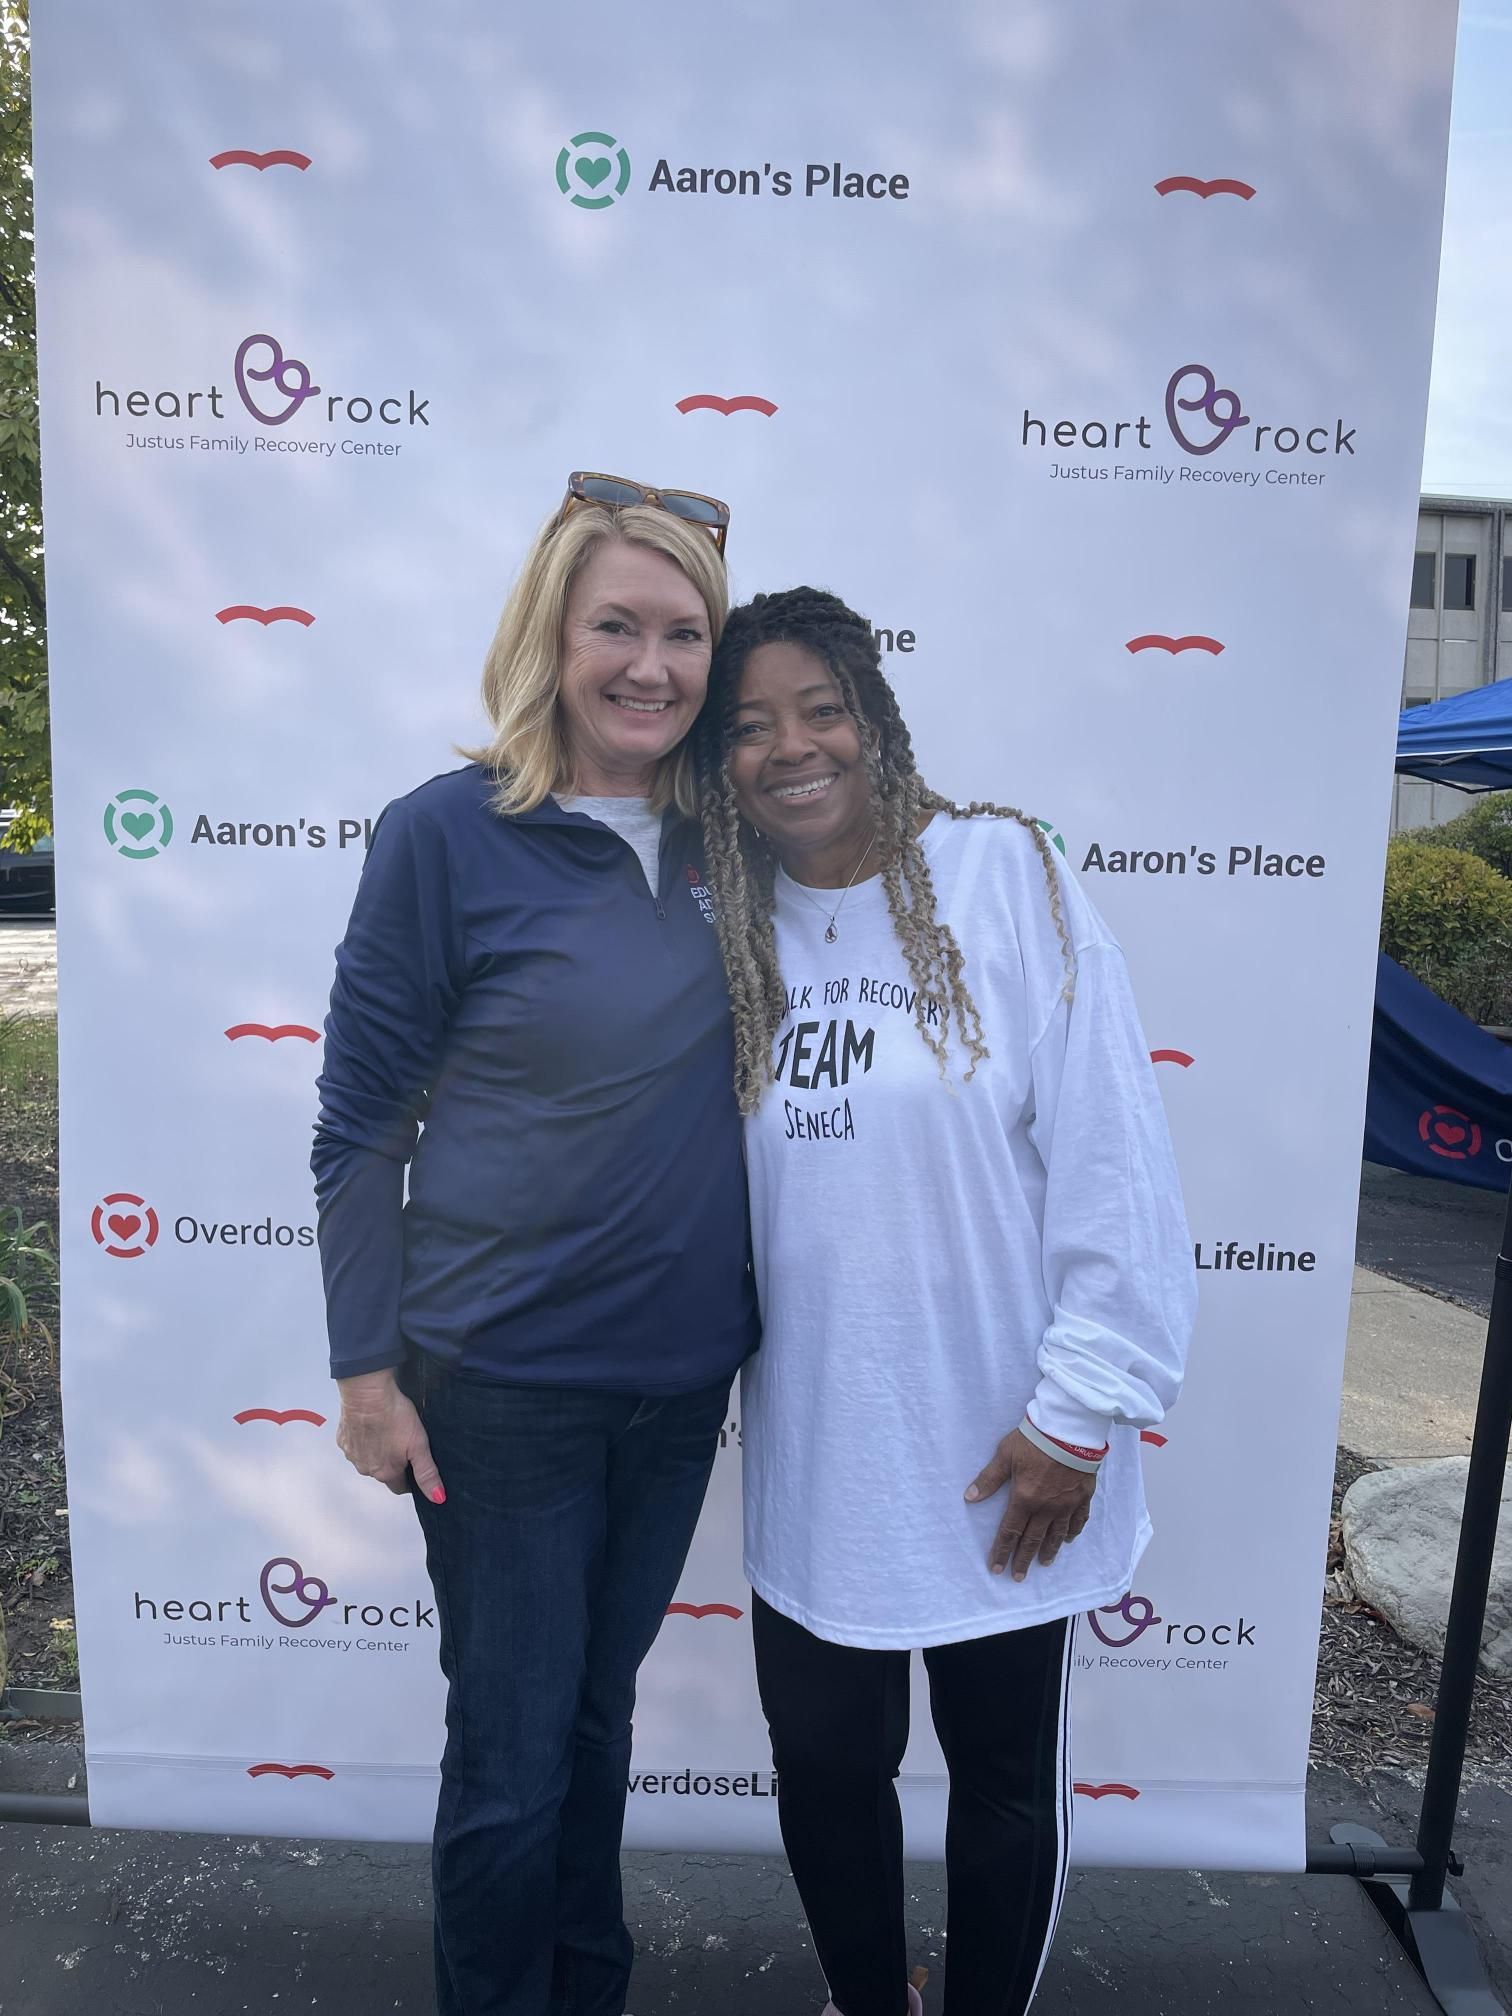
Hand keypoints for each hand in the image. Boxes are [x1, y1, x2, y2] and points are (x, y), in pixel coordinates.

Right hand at [336, 1369, 444, 1502]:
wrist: (367, 1393)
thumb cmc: (395, 1416)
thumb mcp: (419, 1444)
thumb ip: (427, 1473)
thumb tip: (437, 1498)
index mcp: (386, 1473)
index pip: (400, 1487)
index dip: (410, 1479)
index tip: (415, 1466)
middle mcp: (366, 1469)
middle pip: (384, 1474)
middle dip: (394, 1464)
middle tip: (403, 1443)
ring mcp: (352, 1455)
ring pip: (368, 1461)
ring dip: (378, 1453)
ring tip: (388, 1432)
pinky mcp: (343, 1440)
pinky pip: (355, 1447)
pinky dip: (364, 1441)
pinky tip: (372, 1426)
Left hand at [965, 1428, 1094, 1581]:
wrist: (1070, 1431)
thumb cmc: (1034, 1440)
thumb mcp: (1005, 1455)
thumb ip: (989, 1479)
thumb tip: (970, 1497)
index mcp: (1024, 1499)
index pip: (1010, 1532)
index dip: (1002, 1551)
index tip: (997, 1568)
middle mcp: (1046, 1508)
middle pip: (1033, 1539)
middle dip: (1024, 1559)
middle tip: (1018, 1576)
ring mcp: (1066, 1504)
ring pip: (1056, 1535)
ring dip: (1048, 1550)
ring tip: (1044, 1563)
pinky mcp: (1083, 1497)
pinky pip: (1078, 1521)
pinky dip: (1072, 1532)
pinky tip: (1069, 1539)